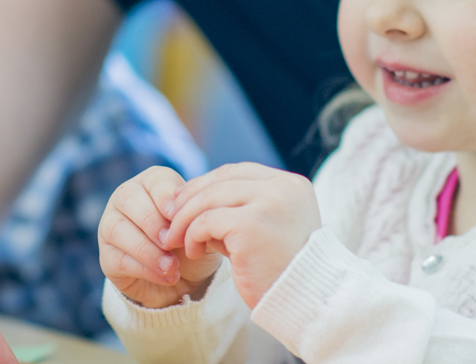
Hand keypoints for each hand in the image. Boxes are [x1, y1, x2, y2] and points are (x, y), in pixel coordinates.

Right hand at [99, 166, 221, 308]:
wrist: (188, 280)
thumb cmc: (192, 243)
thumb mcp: (202, 228)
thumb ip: (200, 217)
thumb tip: (194, 212)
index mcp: (151, 183)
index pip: (154, 180)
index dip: (165, 197)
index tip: (178, 216)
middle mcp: (125, 199)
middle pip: (128, 199)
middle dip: (152, 222)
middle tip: (172, 243)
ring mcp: (110, 226)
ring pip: (117, 229)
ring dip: (146, 249)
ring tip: (171, 266)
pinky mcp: (107, 257)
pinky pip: (118, 258)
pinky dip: (144, 269)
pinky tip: (167, 276)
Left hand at [163, 163, 320, 308]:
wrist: (305, 302)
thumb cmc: (281, 270)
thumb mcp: (265, 229)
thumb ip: (240, 211)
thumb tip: (192, 201)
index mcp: (291, 185)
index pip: (238, 172)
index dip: (207, 183)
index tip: (184, 200)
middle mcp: (283, 188)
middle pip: (222, 180)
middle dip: (190, 198)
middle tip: (170, 217)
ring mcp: (269, 203)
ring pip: (210, 197)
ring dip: (186, 218)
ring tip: (175, 238)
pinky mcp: (252, 224)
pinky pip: (207, 221)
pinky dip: (193, 235)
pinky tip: (193, 252)